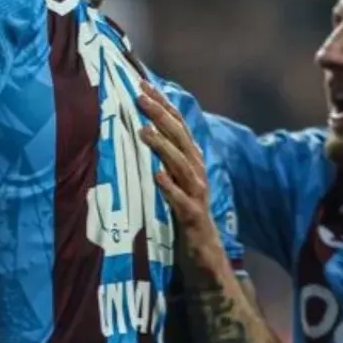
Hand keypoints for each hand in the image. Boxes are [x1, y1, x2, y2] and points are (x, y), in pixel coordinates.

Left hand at [136, 82, 230, 284]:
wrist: (204, 258)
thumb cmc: (181, 215)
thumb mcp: (171, 181)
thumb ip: (160, 157)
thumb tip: (138, 127)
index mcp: (190, 162)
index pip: (178, 126)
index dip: (163, 104)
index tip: (142, 84)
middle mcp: (197, 174)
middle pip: (181, 138)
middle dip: (161, 116)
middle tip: (140, 97)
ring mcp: (197, 196)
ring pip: (182, 165)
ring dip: (164, 147)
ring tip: (144, 131)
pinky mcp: (192, 219)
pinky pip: (181, 201)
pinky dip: (169, 187)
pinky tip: (156, 176)